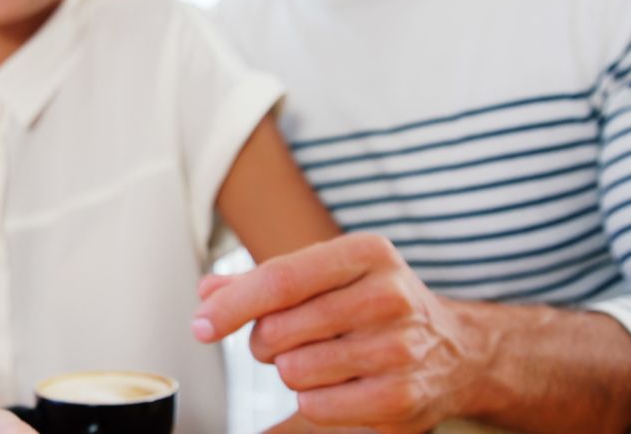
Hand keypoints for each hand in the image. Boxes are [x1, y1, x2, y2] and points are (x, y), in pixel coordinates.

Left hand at [193, 234, 491, 433]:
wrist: (457, 351)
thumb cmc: (374, 307)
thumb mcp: (327, 277)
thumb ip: (262, 282)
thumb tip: (207, 293)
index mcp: (366, 253)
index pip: (280, 278)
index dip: (232, 306)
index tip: (200, 325)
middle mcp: (389, 295)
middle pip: (278, 328)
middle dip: (265, 341)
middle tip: (289, 339)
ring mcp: (399, 349)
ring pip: (293, 370)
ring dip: (292, 372)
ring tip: (323, 360)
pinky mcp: (401, 398)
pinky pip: (316, 406)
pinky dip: (314, 401)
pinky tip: (339, 386)